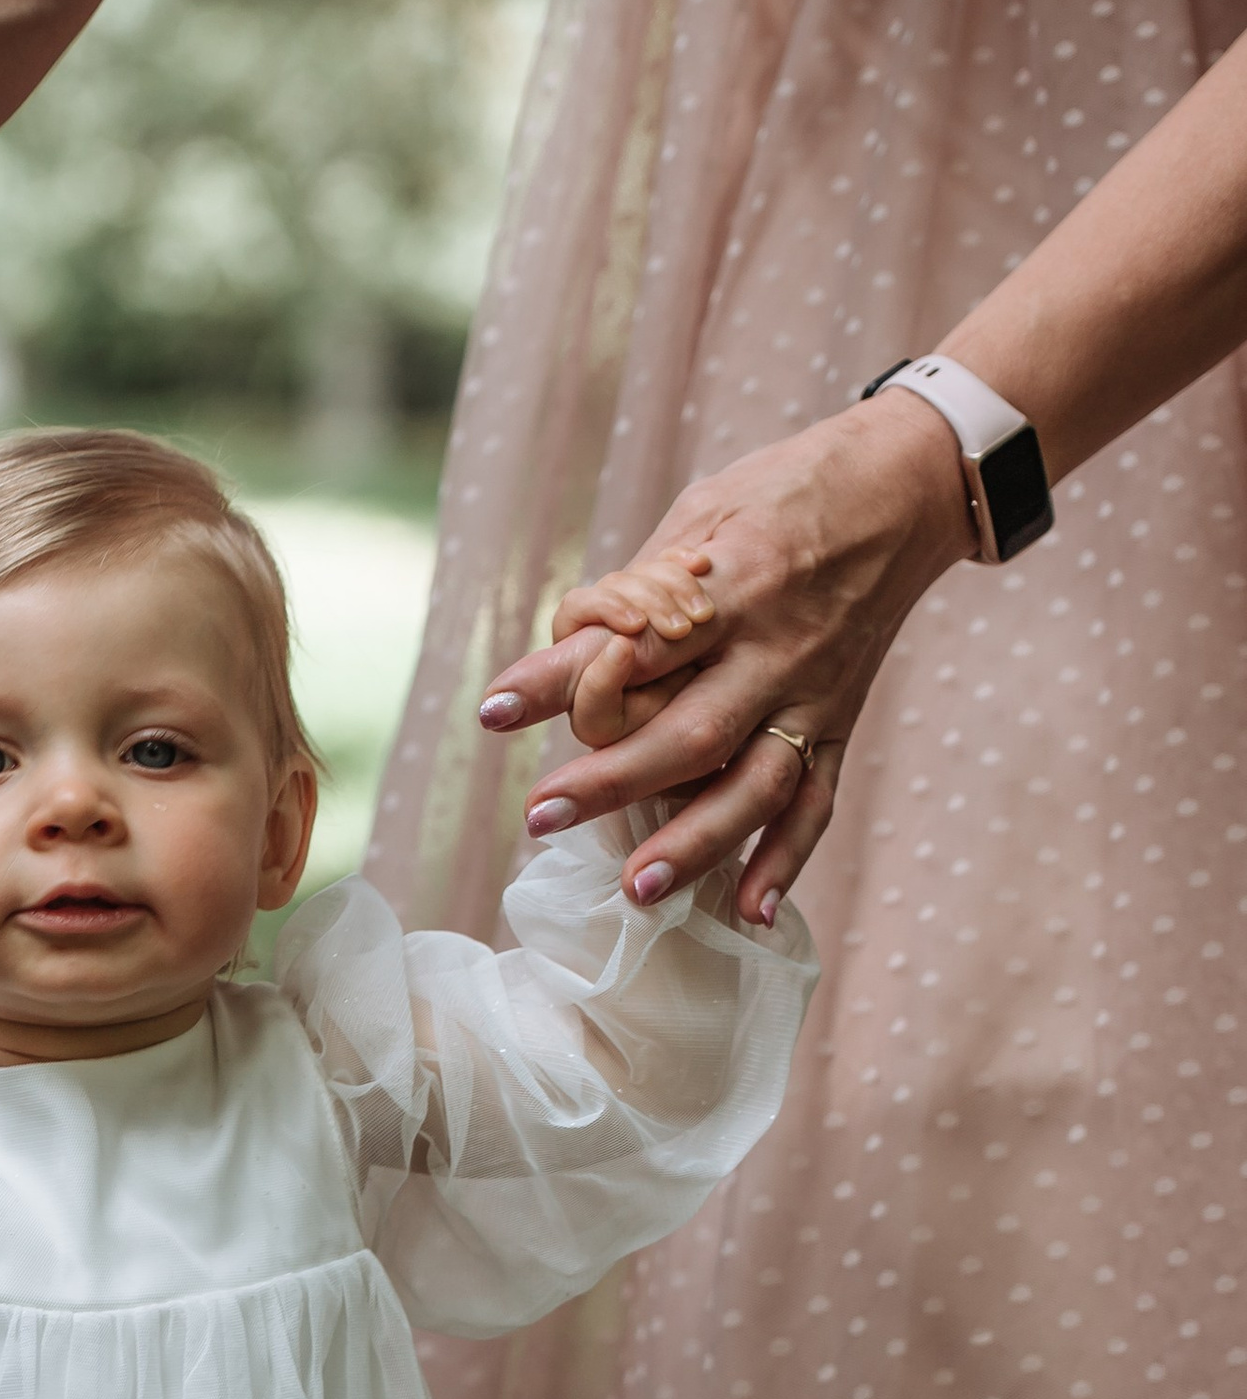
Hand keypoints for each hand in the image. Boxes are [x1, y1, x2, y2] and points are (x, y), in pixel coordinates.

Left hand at [477, 389, 969, 923]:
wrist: (903, 488)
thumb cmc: (781, 494)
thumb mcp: (696, 518)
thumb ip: (629, 597)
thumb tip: (551, 666)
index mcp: (732, 586)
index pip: (638, 646)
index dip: (564, 680)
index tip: (494, 711)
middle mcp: (776, 650)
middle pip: (692, 734)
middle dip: (614, 783)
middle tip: (540, 817)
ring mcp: (814, 694)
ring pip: (755, 785)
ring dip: (696, 843)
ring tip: (637, 889)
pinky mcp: (839, 722)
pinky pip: (814, 801)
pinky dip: (785, 859)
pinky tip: (747, 910)